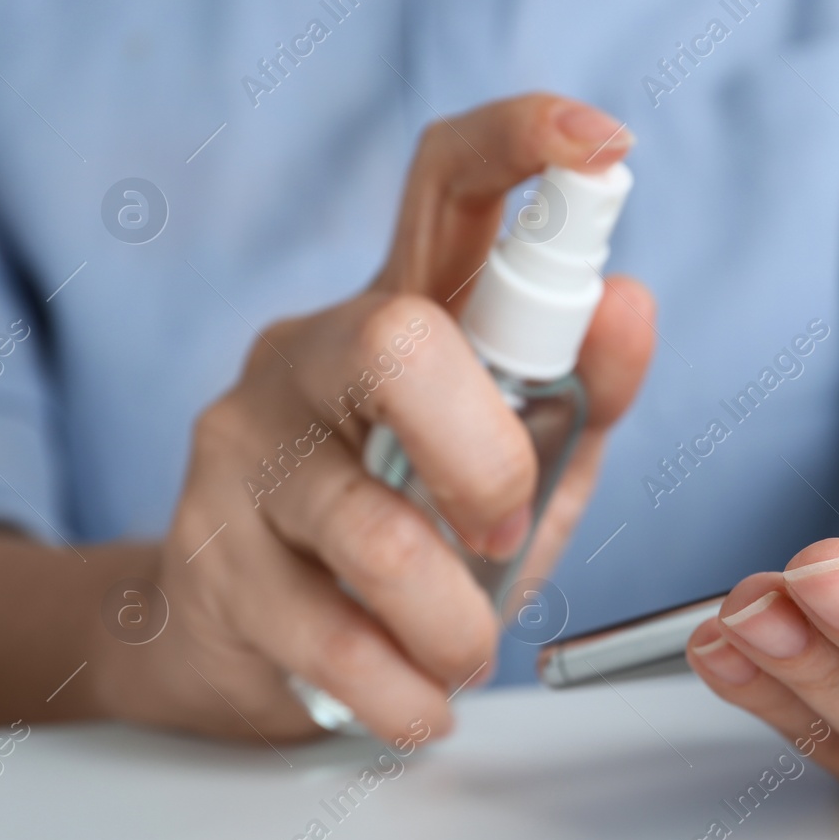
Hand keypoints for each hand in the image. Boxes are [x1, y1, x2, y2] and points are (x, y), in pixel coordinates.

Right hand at [96, 95, 654, 745]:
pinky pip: (334, 638)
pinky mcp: (207, 557)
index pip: (443, 185)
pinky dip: (408, 692)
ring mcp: (243, 449)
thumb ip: (580, 393)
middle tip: (500, 531)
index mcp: (401, 314)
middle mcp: (309, 354)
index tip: (604, 144)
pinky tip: (416, 698)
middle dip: (487, 462)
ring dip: (453, 621)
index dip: (521, 141)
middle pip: (399, 342)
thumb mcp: (520, 461)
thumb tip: (630, 302)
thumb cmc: (405, 533)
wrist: (241, 640)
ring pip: (373, 527)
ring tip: (461, 648)